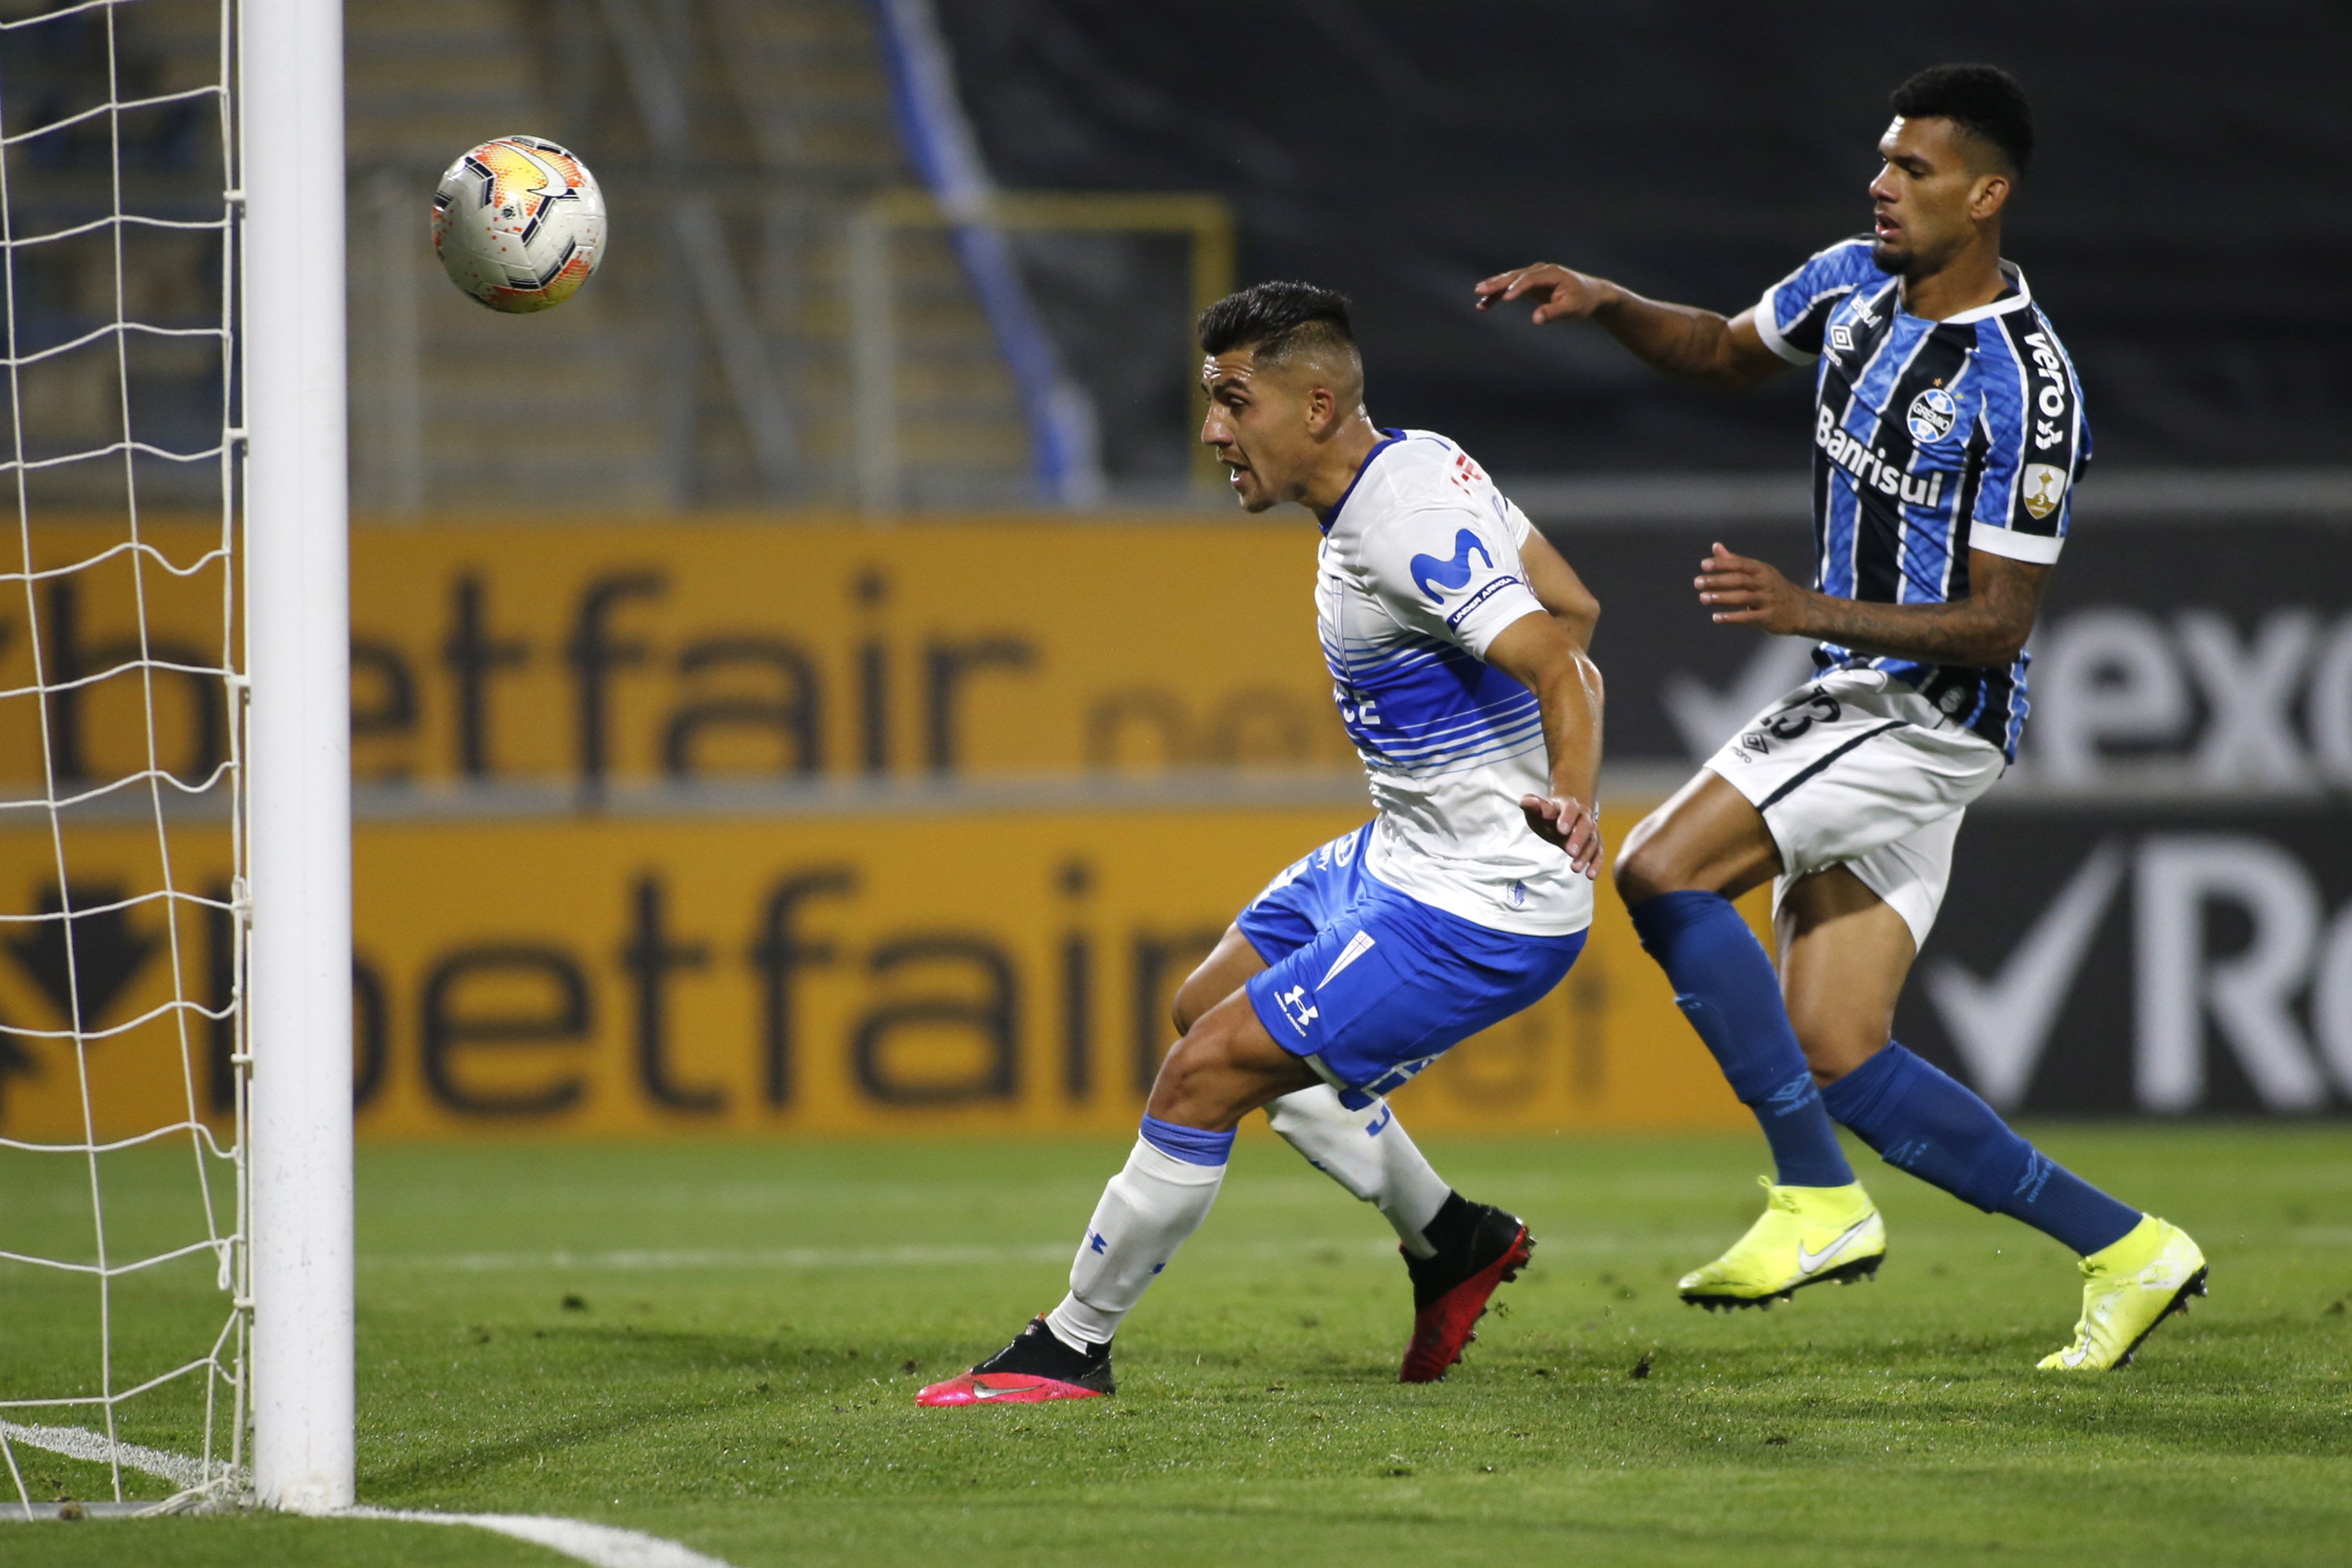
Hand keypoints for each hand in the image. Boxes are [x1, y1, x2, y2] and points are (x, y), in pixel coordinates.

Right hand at [1474, 263, 1614, 325]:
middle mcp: (1540, 270)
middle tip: (1479, 290)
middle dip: (1497, 283)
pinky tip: (1484, 304)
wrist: (1590, 293)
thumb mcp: (1572, 309)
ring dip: (1494, 287)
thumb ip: (1554, 313)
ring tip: (1478, 294)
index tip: (1506, 298)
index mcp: (1552, 273)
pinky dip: (1498, 294)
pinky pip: (1511, 287)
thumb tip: (1535, 320)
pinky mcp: (1530, 282)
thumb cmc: (1583, 301)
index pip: (1530, 279)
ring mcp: (1534, 275)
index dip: (1517, 288)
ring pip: (1510, 279)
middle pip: (1515, 275)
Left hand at [1520, 794, 1601, 878]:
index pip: (1570, 808)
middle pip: (1585, 825)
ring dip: (1585, 855)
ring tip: (1574, 868)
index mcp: (1569, 804)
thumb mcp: (1535, 809)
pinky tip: (1590, 875)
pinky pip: (1598, 853)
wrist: (1560, 817)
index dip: (1567, 818)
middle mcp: (1584, 816)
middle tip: (1570, 852)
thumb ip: (1530, 804)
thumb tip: (1529, 802)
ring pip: (1592, 841)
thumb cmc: (1546, 814)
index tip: (1561, 830)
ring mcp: (1591, 830)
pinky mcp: (1594, 844)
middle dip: (1578, 838)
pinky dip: (1596, 863)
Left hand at [1696, 541, 1811, 634]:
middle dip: (1717, 580)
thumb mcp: (1758, 571)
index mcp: (1761, 570)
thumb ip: (1735, 561)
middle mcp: (1765, 583)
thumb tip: (1715, 546)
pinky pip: (1748, 617)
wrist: (1801, 609)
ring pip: (1743, 597)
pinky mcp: (1768, 617)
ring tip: (1703, 598)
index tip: (1704, 565)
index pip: (1740, 564)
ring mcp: (1768, 600)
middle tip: (1697, 582)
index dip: (1722, 563)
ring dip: (1722, 598)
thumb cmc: (1773, 588)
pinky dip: (1732, 618)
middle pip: (1739, 580)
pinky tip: (1716, 617)